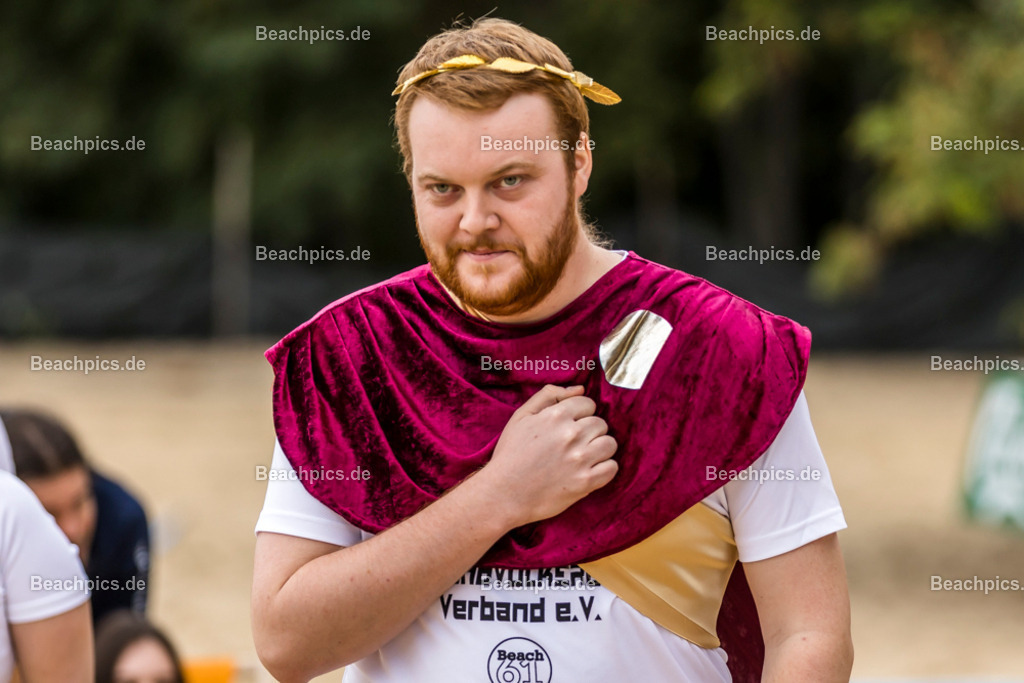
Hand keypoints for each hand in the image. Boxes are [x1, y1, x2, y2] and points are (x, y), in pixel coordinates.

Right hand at [474, 384, 617, 527]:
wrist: (504, 493)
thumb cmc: (510, 454)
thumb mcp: (521, 416)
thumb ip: (549, 395)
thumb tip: (579, 389)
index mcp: (556, 416)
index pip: (588, 404)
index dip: (580, 414)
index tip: (570, 426)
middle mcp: (571, 434)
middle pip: (601, 424)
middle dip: (590, 431)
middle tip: (574, 444)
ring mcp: (580, 459)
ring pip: (609, 444)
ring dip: (600, 449)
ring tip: (584, 457)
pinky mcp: (585, 482)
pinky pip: (612, 468)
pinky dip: (604, 468)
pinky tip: (589, 471)